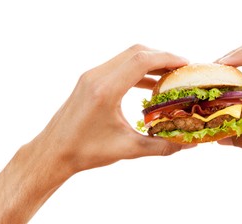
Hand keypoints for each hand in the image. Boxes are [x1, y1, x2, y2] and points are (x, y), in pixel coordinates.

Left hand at [31, 44, 189, 175]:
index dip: (167, 59)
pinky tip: (150, 86)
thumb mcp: (127, 149)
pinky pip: (118, 67)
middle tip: (181, 69)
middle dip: (162, 57)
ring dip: (149, 63)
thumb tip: (187, 145)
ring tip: (169, 76)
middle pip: (136, 52)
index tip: (185, 65)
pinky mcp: (89, 81)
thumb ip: (161, 146)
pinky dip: (137, 71)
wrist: (54, 152)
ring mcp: (91, 76)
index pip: (141, 61)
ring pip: (126, 57)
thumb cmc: (85, 151)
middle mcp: (96, 77)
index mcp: (106, 90)